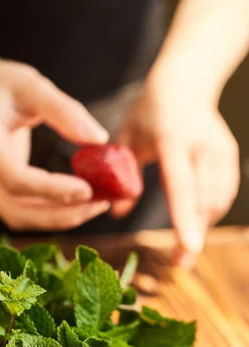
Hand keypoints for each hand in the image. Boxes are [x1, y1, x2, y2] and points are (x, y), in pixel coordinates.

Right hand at [0, 59, 110, 230]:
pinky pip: (23, 212)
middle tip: (100, 204)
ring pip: (20, 217)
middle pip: (17, 209)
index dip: (51, 190)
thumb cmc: (5, 86)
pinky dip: (51, 214)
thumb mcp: (34, 86)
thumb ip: (65, 111)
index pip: (15, 179)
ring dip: (59, 218)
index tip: (88, 189)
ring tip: (95, 206)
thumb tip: (99, 140)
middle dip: (61, 213)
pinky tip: (78, 203)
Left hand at [116, 75, 239, 265]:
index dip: (184, 217)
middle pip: (204, 200)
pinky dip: (209, 212)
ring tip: (184, 248)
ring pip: (216, 201)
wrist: (186, 82)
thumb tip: (116, 212)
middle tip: (181, 264)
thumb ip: (121, 174)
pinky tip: (194, 222)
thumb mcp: (126, 137)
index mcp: (172, 140)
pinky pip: (223, 194)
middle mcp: (202, 146)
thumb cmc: (149, 111)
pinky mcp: (229, 156)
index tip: (188, 246)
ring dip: (201, 226)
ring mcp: (221, 151)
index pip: (181, 185)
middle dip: (194, 235)